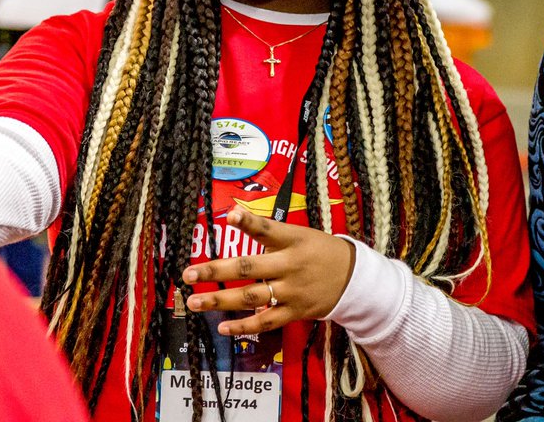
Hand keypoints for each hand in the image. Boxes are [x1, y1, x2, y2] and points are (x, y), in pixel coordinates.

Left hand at [181, 208, 356, 335]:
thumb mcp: (302, 235)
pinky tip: (222, 327)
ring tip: (195, 302)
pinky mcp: (295, 312)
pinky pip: (266, 322)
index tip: (229, 215)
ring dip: (220, 300)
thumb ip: (272, 234)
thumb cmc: (321, 251)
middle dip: (215, 271)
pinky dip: (243, 326)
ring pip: (251, 297)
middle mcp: (291, 265)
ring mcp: (292, 291)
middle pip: (248, 267)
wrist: (354, 279)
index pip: (268, 229)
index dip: (248, 222)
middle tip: (188, 274)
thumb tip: (236, 221)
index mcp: (294, 240)